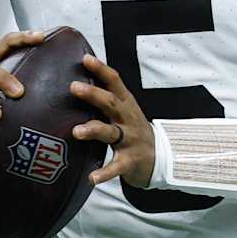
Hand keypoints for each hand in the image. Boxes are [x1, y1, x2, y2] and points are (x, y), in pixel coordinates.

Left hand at [72, 55, 156, 187]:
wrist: (162, 157)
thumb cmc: (133, 130)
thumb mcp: (124, 110)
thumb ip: (105, 99)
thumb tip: (76, 81)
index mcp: (126, 104)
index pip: (115, 82)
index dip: (101, 70)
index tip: (85, 59)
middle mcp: (128, 119)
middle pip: (111, 103)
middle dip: (93, 95)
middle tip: (74, 87)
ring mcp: (130, 140)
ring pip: (111, 133)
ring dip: (94, 130)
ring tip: (76, 131)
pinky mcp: (130, 161)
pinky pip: (116, 167)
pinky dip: (104, 173)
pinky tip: (92, 178)